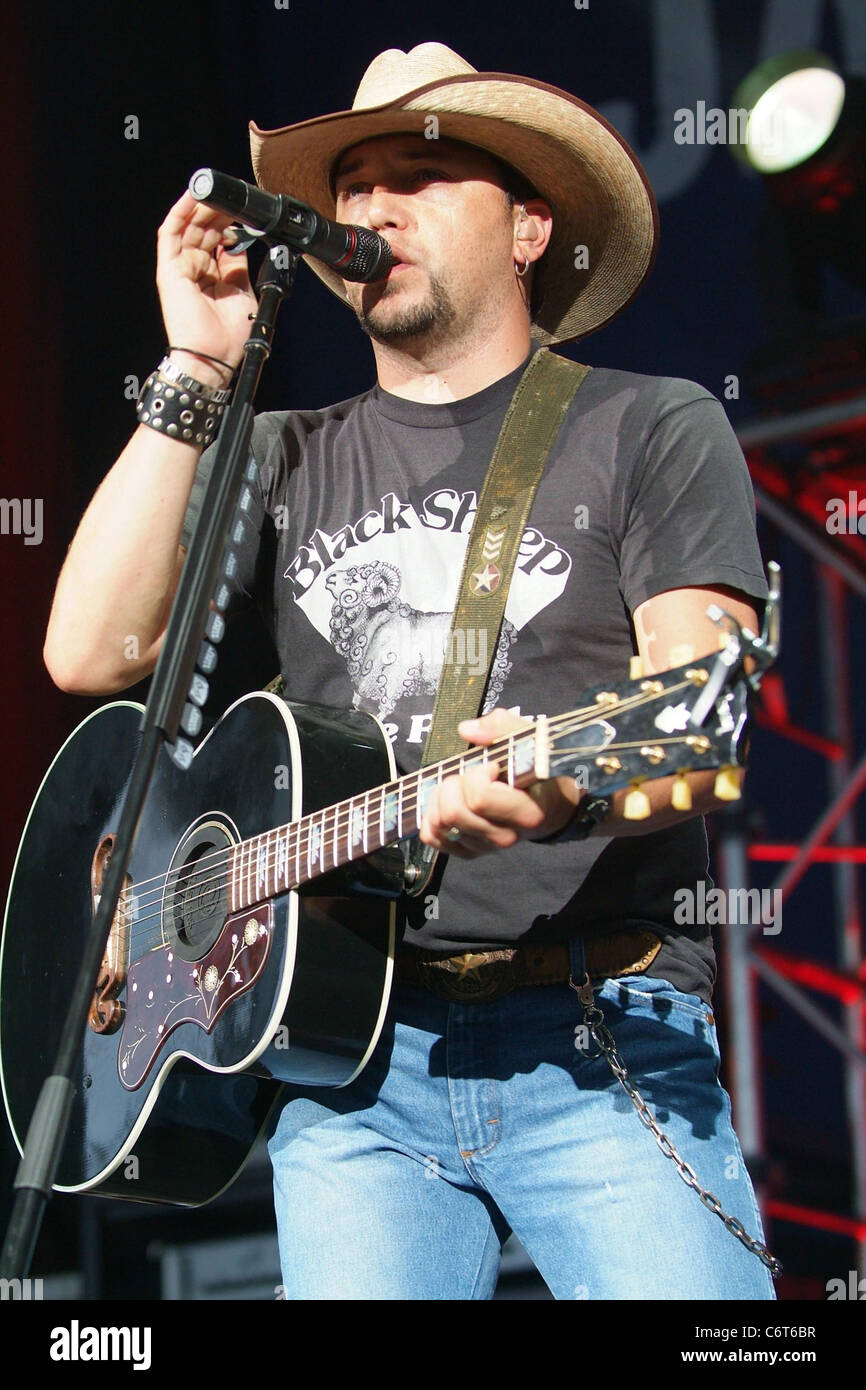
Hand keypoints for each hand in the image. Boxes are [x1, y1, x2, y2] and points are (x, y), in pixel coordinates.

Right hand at [155, 192, 258, 383]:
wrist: (214, 356)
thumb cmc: (227, 336)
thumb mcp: (241, 291)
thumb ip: (237, 265)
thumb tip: (239, 240)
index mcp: (211, 276)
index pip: (217, 240)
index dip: (229, 222)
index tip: (244, 210)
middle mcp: (194, 270)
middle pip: (204, 230)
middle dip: (218, 212)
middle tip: (233, 197)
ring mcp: (180, 268)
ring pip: (189, 227)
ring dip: (202, 207)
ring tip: (215, 191)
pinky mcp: (169, 269)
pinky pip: (170, 233)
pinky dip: (181, 212)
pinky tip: (194, 196)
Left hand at [418, 708, 581, 857]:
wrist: (548, 806)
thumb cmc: (536, 770)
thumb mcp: (529, 740)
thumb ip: (501, 727)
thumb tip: (467, 730)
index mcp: (525, 812)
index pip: (479, 798)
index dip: (477, 775)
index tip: (491, 767)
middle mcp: (505, 836)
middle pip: (452, 812)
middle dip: (453, 785)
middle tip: (470, 775)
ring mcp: (485, 847)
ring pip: (438, 823)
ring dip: (441, 798)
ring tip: (459, 787)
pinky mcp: (468, 852)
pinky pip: (431, 836)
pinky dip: (431, 817)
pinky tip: (447, 802)